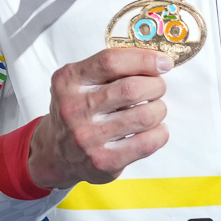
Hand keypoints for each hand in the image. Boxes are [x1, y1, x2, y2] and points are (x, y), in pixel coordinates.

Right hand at [25, 47, 171, 188]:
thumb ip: (109, 69)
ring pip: (144, 116)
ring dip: (159, 109)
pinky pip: (147, 143)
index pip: (111, 62)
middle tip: (157, 88)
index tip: (164, 63)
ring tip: (155, 110)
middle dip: (156, 86)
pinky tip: (153, 130)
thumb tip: (156, 62)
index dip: (144, 60)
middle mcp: (74, 108)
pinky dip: (159, 133)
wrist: (56, 153)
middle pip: (132, 89)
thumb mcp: (79, 82)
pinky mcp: (103, 160)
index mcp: (68, 81)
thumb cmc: (78, 110)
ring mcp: (88, 137)